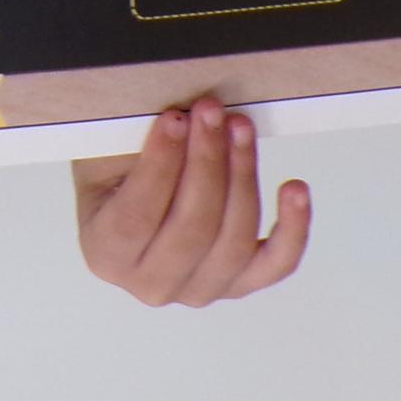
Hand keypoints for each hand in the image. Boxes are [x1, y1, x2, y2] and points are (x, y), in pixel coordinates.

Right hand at [71, 96, 311, 305]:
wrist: (130, 190)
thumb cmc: (118, 168)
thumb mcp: (107, 150)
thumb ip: (131, 138)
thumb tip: (179, 113)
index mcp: (105, 253)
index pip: (136, 216)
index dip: (159, 165)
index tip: (173, 119)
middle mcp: (151, 284)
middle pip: (192, 229)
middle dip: (206, 161)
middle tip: (210, 111)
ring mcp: (199, 289)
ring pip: (234, 240)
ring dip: (242, 174)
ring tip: (240, 127)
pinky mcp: (240, 282)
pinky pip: (276, 263)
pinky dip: (293, 228)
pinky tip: (295, 188)